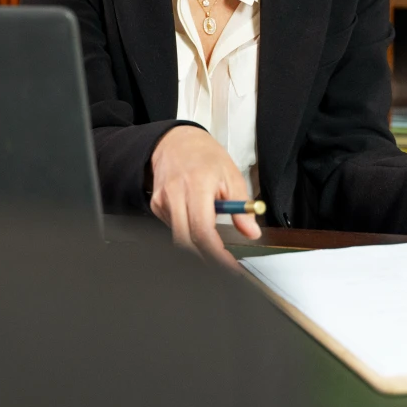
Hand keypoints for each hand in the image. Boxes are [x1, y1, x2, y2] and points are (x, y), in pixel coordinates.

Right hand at [149, 126, 261, 265]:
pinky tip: (194, 216)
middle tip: (223, 264)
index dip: (216, 254)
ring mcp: (162, 200)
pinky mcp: (155, 205)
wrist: (175, 141)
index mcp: (197, 185)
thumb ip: (241, 206)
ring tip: (211, 233)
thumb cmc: (205, 156)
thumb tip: (250, 231)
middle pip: (185, 240)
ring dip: (196, 243)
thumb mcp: (231, 175)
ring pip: (178, 237)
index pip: (203, 230)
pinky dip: (186, 230)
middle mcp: (175, 193)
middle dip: (205, 258)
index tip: (229, 266)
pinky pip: (172, 228)